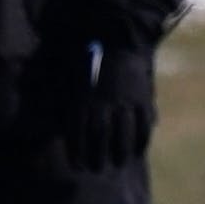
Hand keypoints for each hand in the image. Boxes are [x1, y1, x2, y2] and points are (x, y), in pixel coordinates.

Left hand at [65, 43, 154, 171]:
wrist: (117, 35)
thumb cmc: (90, 58)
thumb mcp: (72, 78)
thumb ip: (69, 102)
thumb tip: (61, 126)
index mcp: (83, 97)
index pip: (77, 132)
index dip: (77, 152)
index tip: (78, 165)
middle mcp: (103, 101)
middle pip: (99, 135)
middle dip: (98, 155)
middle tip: (97, 168)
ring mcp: (124, 98)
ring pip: (123, 132)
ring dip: (121, 150)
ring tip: (119, 162)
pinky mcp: (141, 94)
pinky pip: (143, 121)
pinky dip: (142, 137)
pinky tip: (139, 148)